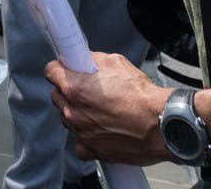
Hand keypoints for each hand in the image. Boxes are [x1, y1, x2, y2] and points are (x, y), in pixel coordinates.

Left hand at [46, 52, 170, 164]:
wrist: (160, 124)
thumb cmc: (142, 97)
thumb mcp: (116, 62)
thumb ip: (93, 60)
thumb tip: (83, 59)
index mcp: (75, 88)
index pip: (50, 71)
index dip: (59, 68)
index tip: (65, 69)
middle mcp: (73, 111)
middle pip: (57, 95)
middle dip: (69, 90)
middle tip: (88, 89)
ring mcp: (80, 132)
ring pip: (67, 117)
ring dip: (78, 112)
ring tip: (100, 109)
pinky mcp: (90, 150)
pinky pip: (79, 141)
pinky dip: (87, 135)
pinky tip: (101, 128)